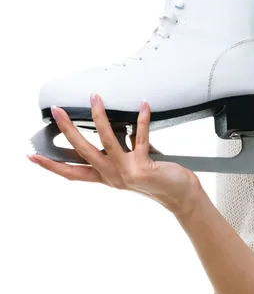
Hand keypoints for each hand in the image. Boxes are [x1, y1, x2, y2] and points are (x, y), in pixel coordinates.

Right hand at [27, 94, 203, 217]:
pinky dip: (141, 119)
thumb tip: (116, 123)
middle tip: (56, 111)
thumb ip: (122, 147)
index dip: (52, 165)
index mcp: (106, 177)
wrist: (181, 195)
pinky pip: (140, 137)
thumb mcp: (132, 163)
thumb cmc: (157, 177)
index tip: (33, 155)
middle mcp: (112, 176)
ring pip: (106, 141)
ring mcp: (126, 172)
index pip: (72, 172)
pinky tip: (143, 105)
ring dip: (100, 117)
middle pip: (82, 152)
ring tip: (95, 98)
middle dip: (68, 130)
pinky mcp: (143, 167)